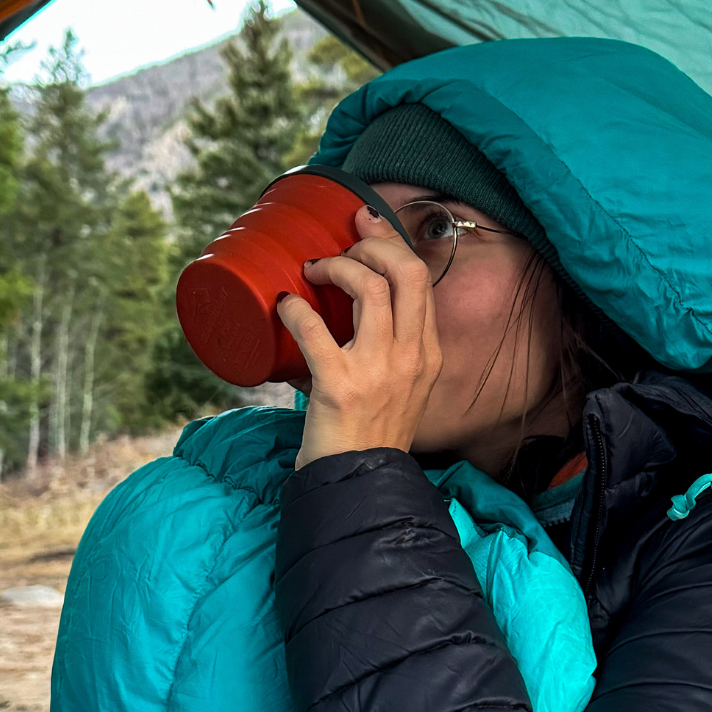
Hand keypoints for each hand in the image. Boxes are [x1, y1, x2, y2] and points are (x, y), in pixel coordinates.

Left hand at [277, 205, 442, 469]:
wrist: (359, 487)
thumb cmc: (371, 437)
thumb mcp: (402, 388)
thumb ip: (390, 351)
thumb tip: (346, 310)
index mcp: (428, 353)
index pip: (420, 279)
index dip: (392, 242)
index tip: (366, 224)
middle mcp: (412, 356)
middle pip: (405, 270)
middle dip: (372, 242)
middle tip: (342, 246)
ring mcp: (380, 370)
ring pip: (370, 287)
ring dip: (336, 266)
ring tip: (313, 270)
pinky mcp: (341, 386)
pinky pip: (316, 329)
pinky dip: (295, 308)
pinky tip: (284, 304)